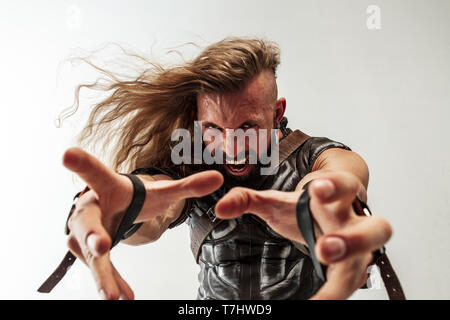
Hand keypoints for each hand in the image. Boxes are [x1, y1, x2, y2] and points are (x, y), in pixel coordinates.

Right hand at [63, 147, 222, 298]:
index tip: (67, 155)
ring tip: (112, 296)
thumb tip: (220, 177)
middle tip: (102, 246)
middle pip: (87, 221)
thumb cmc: (135, 196)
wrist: (115, 208)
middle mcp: (90, 207)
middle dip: (92, 234)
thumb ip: (188, 185)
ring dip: (101, 273)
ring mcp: (85, 231)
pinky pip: (100, 267)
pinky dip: (111, 281)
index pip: (96, 173)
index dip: (82, 165)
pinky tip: (124, 297)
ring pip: (89, 253)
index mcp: (108, 186)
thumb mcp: (162, 192)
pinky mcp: (88, 251)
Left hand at [214, 171, 391, 299]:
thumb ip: (247, 200)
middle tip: (325, 247)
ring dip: (349, 273)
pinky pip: (350, 284)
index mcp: (338, 197)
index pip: (345, 186)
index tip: (316, 191)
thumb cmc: (306, 207)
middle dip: (352, 238)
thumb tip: (220, 208)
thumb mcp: (276, 202)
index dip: (334, 187)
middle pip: (376, 227)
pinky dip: (334, 296)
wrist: (328, 213)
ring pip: (372, 262)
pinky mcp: (354, 267)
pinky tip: (315, 303)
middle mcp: (356, 222)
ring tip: (325, 289)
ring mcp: (360, 247)